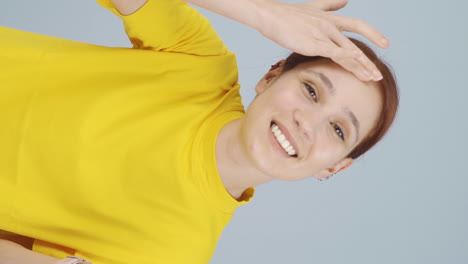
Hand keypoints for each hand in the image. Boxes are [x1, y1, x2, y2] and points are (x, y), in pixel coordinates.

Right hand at [258, 0, 388, 80]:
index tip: (385, 43)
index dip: (373, 34)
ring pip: (347, 52)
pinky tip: (354, 62)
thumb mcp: (314, 6)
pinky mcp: (312, 43)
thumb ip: (331, 4)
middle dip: (368, 62)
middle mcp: (330, 26)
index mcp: (331, 19)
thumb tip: (346, 0)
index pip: (358, 25)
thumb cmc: (288, 14)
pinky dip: (345, 57)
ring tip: (370, 78)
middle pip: (355, 45)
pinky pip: (332, 51)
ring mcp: (322, 34)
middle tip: (378, 75)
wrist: (271, 15)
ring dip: (359, 66)